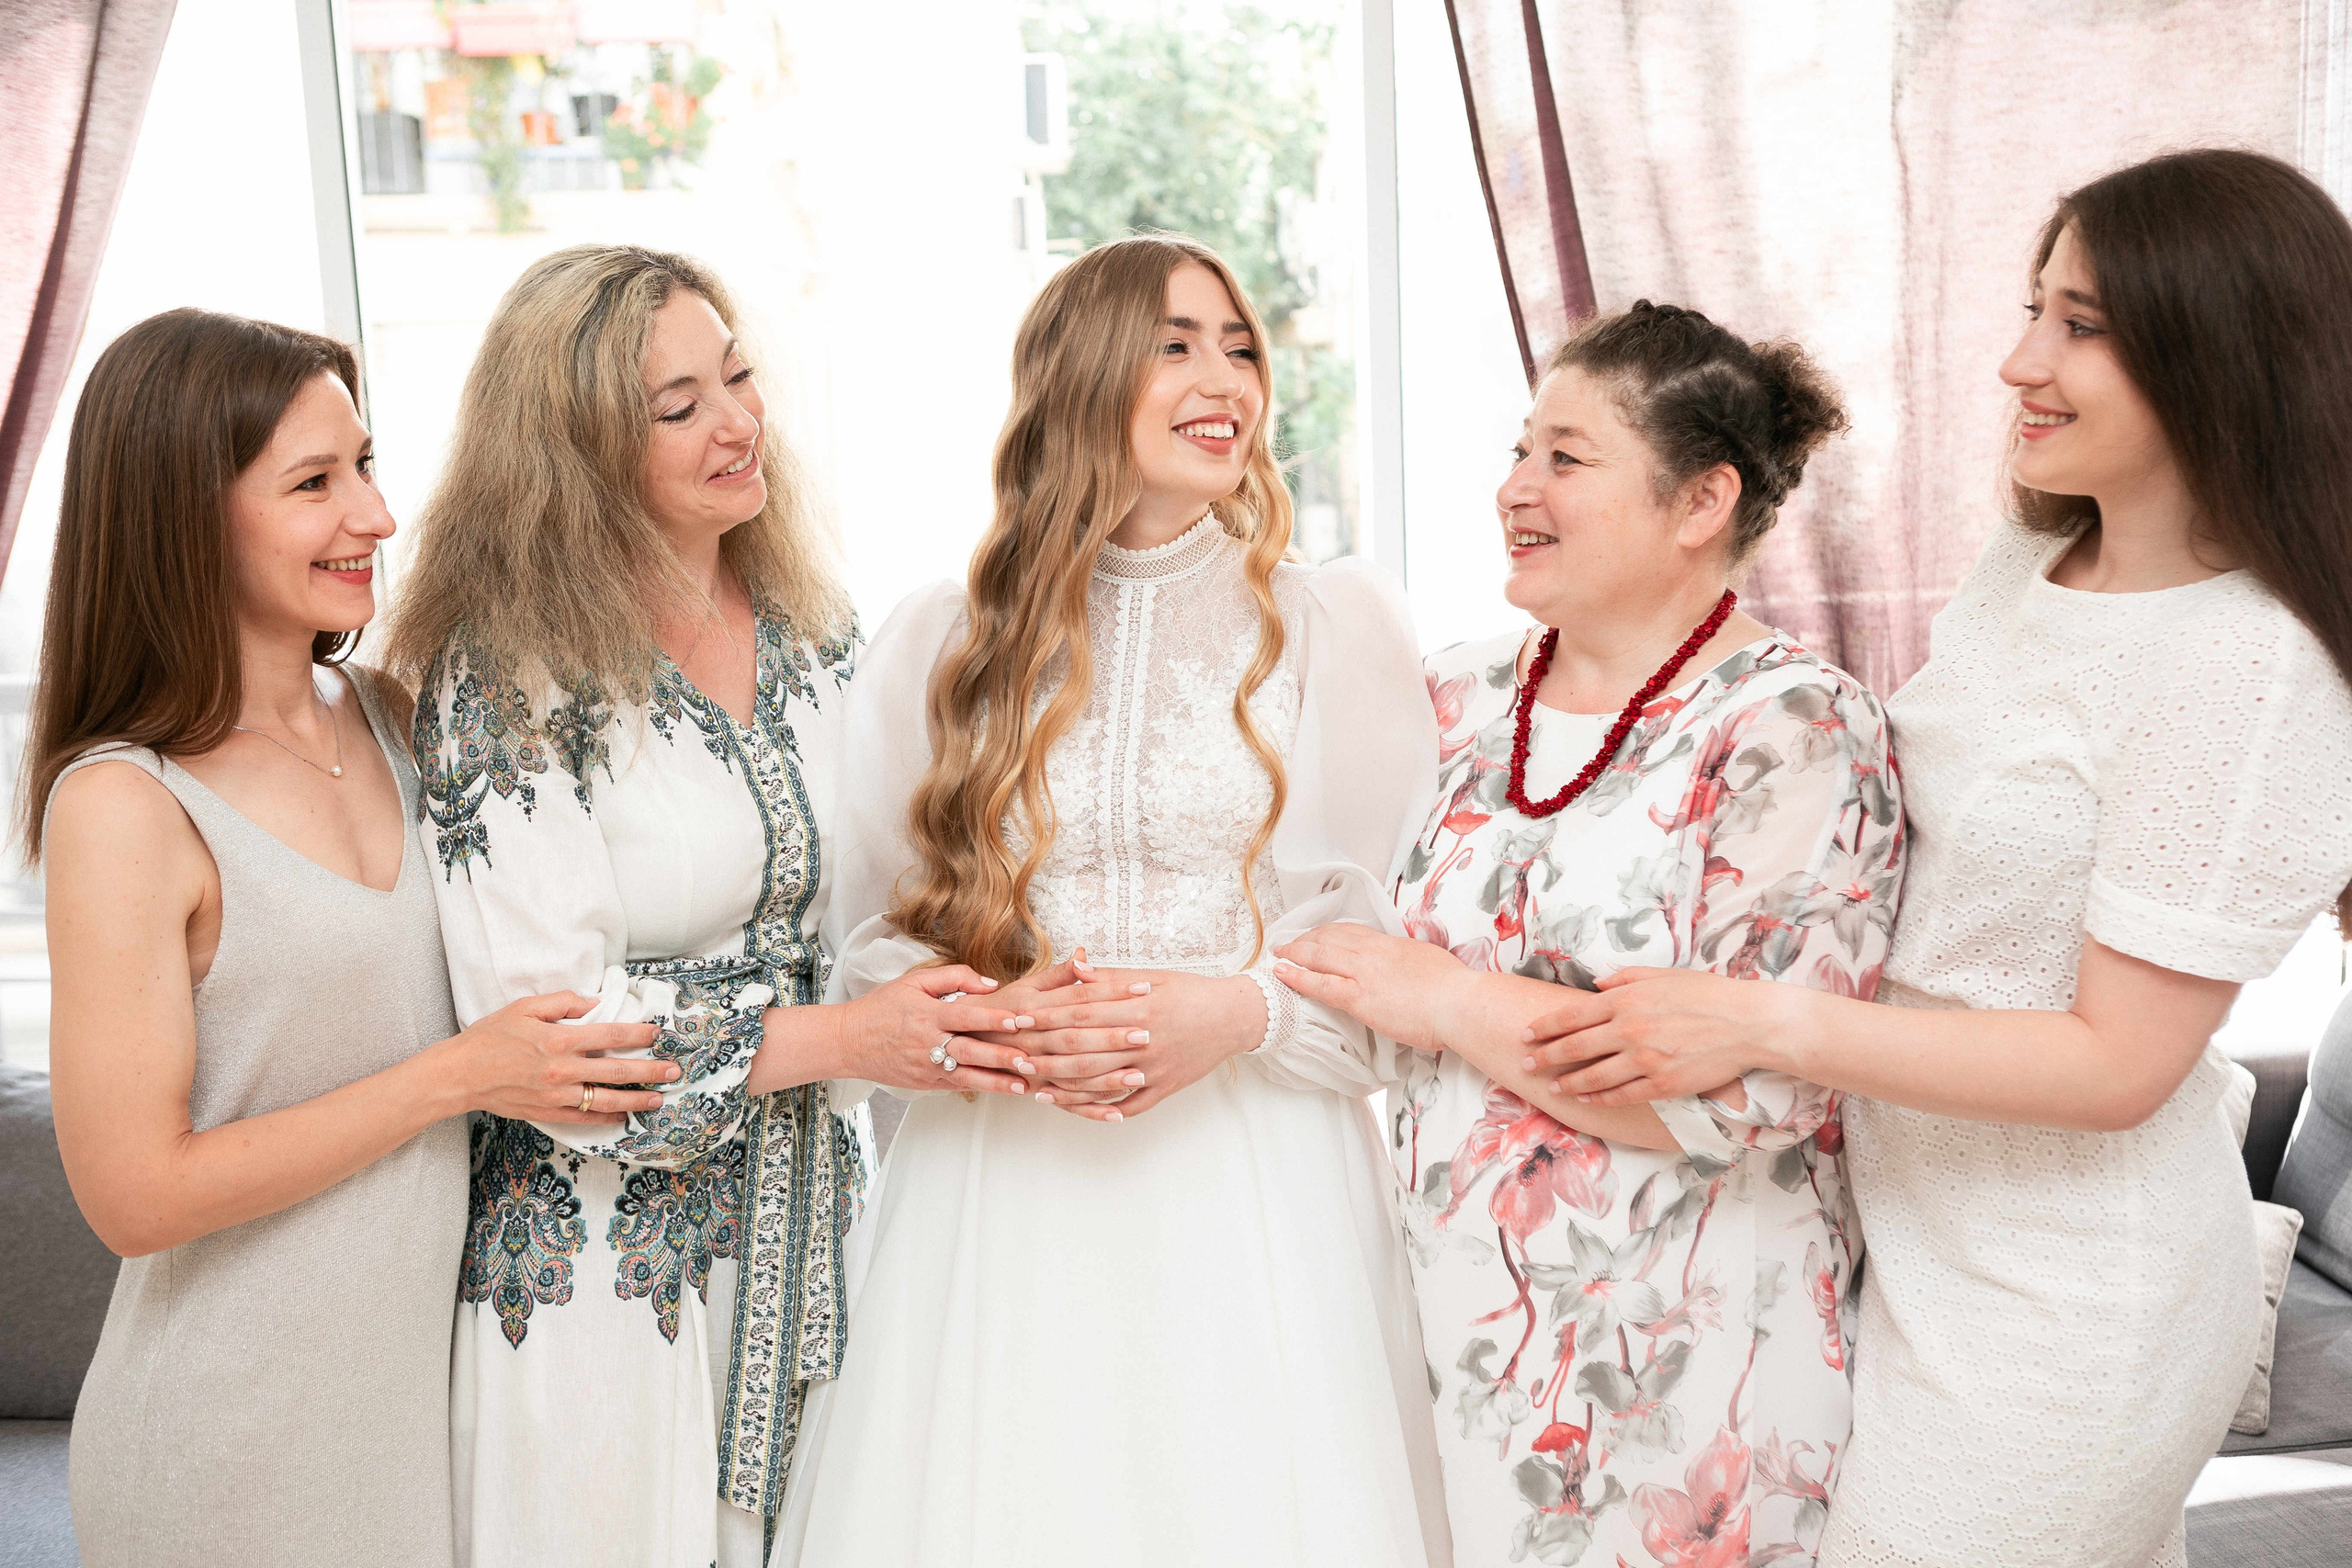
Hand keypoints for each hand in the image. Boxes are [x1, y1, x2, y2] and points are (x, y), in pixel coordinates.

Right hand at [440, 992, 673, 1124]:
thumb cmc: (490, 1037)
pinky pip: (584, 1117)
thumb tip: (594, 1002)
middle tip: (673, 1072)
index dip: (639, 1033)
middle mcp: (563, 1069)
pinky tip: (622, 1116)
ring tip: (657, 1099)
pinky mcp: (548, 1112)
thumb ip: (563, 1002)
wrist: (460, 1075)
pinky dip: (606, 1118)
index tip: (657, 1033)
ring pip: (606, 1099)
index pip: (611, 1034)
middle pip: (617, 1071)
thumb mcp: (524, 1007)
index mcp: (559, 1039)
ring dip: (636, 1100)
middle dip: (650, 1071)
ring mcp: (556, 1095)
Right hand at [837, 964, 1038, 1097]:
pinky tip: (1003, 1090)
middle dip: (1000, 1056)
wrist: (847, 1041)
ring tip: (1023, 1087)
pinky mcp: (925, 1083)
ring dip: (997, 1082)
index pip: (965, 1016)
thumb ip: (953, 977)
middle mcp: (928, 1043)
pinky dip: (980, 1087)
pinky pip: (957, 1085)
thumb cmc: (882, 1007)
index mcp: (927, 1014)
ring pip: (967, 1075)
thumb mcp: (913, 982)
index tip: (1017, 1020)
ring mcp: (926, 1066)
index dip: (992, 1018)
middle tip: (1029, 1059)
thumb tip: (990, 984)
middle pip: (969, 1050)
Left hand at [976, 960, 1261, 1121]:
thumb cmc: (1190, 991)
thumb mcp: (1152, 975)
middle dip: (1045, 1054)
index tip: (1019, 1019)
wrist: (1235, 1016)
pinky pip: (1129, 1105)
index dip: (1047, 1017)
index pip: (1083, 1013)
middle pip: (1085, 1050)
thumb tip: (1076, 965)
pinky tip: (1076, 1108)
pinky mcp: (1166, 1088)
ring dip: (1063, 1086)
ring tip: (1033, 1087)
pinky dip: (1102, 1109)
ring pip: (1101, 1082)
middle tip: (1013, 1057)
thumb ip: (1110, 977)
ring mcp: (1155, 1068)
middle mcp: (1145, 1039)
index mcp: (1139, 1007)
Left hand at [1269, 923, 1474, 1051]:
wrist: (1459, 1003)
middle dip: (1306, 940)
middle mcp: (1373, 952)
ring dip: (1295, 953)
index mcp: (1391, 944)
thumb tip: (1408, 967)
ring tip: (1279, 955)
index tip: (1318, 934)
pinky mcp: (1358, 997)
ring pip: (1319, 955)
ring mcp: (1363, 973)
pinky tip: (1280, 974)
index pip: (1352, 932)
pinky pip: (1319, 984)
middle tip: (1290, 943)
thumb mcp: (1430, 963)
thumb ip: (1412, 962)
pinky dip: (1296, 977)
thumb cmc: (1454, 989)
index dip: (1330, 932)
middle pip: (1330, 938)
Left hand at [1522, 967, 1803, 1103]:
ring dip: (1567, 1083)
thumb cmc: (1706, 994)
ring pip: (1593, 1075)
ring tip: (1551, 1087)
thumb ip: (1624, 979)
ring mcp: (1645, 1059)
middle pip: (1574, 1048)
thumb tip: (1596, 986)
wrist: (1747, 1023)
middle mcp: (1629, 1030)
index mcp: (1625, 1000)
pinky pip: (1621, 1095)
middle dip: (1545, 1058)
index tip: (1525, 1035)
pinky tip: (1585, 1098)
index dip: (1544, 1028)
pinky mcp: (1662, 1084)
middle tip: (1526, 1064)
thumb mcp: (1661, 975)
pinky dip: (1599, 1097)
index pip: (1571, 1015)